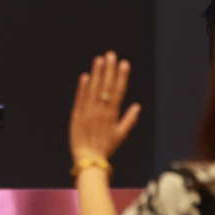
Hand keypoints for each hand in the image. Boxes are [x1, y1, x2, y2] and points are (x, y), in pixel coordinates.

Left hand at [69, 52, 139, 166]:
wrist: (89, 160)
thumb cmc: (106, 147)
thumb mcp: (120, 135)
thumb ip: (129, 119)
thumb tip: (137, 106)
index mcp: (113, 114)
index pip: (118, 91)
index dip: (121, 76)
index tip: (124, 63)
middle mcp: (101, 111)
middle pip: (106, 86)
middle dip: (109, 69)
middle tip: (111, 55)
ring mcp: (88, 112)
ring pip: (93, 89)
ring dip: (97, 74)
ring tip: (99, 60)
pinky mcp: (77, 115)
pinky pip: (80, 99)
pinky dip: (82, 88)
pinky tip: (85, 76)